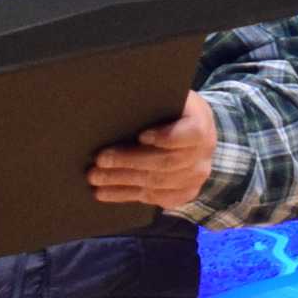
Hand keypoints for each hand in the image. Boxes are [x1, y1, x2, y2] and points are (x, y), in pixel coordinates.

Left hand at [89, 90, 216, 210]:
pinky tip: (105, 192)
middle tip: (101, 160)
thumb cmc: (173, 110)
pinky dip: (126, 195)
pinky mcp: (184, 193)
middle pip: (166, 162)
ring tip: (96, 177)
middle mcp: (202, 154)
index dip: (166, 137)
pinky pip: (154, 199)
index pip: (191, 134)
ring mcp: (195, 177)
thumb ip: (153, 101)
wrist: (194, 133)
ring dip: (122, 182)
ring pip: (157, 184)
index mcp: (201, 124)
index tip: (141, 136)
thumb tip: (119, 99)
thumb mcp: (170, 98)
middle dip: (130, 162)